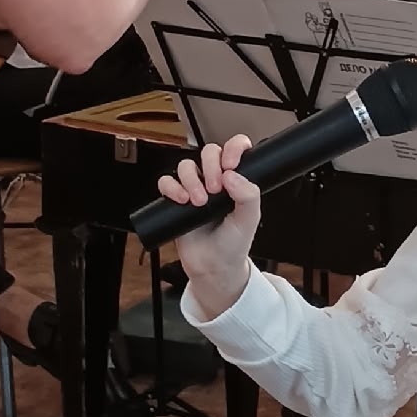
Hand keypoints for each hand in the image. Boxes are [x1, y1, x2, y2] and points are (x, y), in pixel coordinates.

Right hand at [157, 136, 260, 315]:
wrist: (214, 267)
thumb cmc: (233, 244)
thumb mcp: (249, 220)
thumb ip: (249, 195)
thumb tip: (233, 176)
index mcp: (236, 181)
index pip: (235, 150)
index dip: (233, 149)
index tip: (231, 165)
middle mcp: (215, 181)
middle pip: (208, 153)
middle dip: (211, 166)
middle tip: (216, 189)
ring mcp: (194, 189)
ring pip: (186, 165)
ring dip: (191, 179)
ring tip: (200, 202)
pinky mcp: (176, 200)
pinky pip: (166, 182)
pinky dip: (171, 187)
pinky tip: (181, 200)